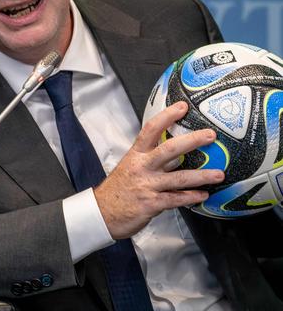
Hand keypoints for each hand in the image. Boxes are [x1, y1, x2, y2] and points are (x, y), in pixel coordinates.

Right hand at [93, 101, 224, 239]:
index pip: (151, 130)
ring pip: (178, 177)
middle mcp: (141, 167)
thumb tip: (177, 152)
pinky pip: (176, 199)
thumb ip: (150, 160)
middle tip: (209, 135)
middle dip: (192, 141)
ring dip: (201, 175)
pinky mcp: (151, 203)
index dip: (167, 116)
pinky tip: (203, 195)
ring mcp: (146, 185)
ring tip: (219, 174)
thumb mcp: (129, 168)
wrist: (101, 212)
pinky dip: (191, 197)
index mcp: (135, 155)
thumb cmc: (118, 190)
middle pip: (169, 149)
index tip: (182, 107)